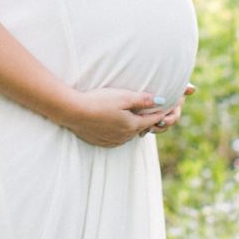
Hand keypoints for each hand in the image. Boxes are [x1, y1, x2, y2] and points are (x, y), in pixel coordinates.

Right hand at [66, 84, 192, 148]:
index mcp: (132, 125)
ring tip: (128, 115)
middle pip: (140, 127)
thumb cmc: (98, 101)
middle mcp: (124, 137)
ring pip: (127, 134)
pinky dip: (118, 131)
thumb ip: (143, 100)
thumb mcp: (123, 96)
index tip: (166, 107)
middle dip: (144, 119)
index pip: (152, 120)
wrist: (73, 111)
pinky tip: (112, 122)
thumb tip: (161, 100)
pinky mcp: (101, 142)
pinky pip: (115, 138)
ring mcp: (112, 141)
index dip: (160, 112)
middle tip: (146, 109)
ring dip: (130, 125)